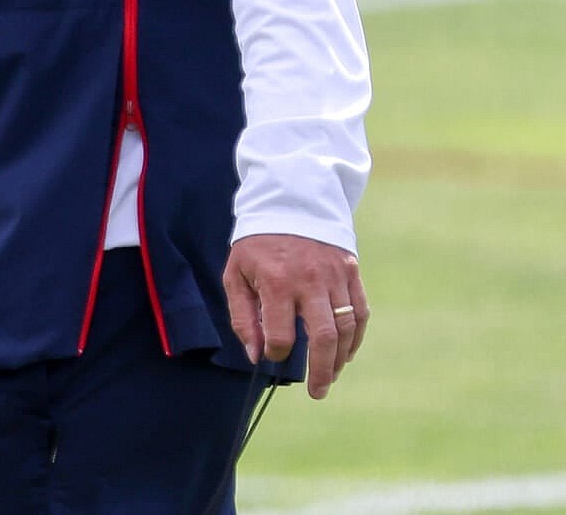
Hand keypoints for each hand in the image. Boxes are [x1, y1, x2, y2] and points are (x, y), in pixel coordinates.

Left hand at [224, 232, 368, 397]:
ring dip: (340, 358)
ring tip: (330, 377)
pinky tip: (345, 353)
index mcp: (276, 281)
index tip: (270, 354)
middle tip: (318, 392)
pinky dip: (355, 337)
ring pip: (345, 328)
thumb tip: (255, 355)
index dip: (274, 351)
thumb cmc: (256, 245)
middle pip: (322, 336)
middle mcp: (309, 280)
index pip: (279, 334)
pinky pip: (360, 313)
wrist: (288, 204)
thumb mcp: (236, 275)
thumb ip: (243, 316)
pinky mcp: (351, 272)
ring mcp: (335, 276)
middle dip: (321, 371)